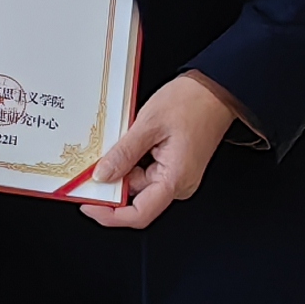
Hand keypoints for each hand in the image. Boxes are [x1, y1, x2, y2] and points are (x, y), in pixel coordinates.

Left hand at [77, 71, 247, 229]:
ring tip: (118, 142)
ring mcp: (177, 176)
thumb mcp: (148, 125)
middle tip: (93, 165)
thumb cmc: (192, 102)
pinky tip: (128, 143)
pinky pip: (146, 170)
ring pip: (138, 182)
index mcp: (175, 179)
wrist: (215, 89)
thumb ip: (123, 154)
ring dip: (122, 168)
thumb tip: (102, 176)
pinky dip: (131, 160)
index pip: (139, 214)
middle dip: (112, 184)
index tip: (89, 204)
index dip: (110, 214)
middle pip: (136, 198)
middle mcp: (179, 184)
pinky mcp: (174, 166)